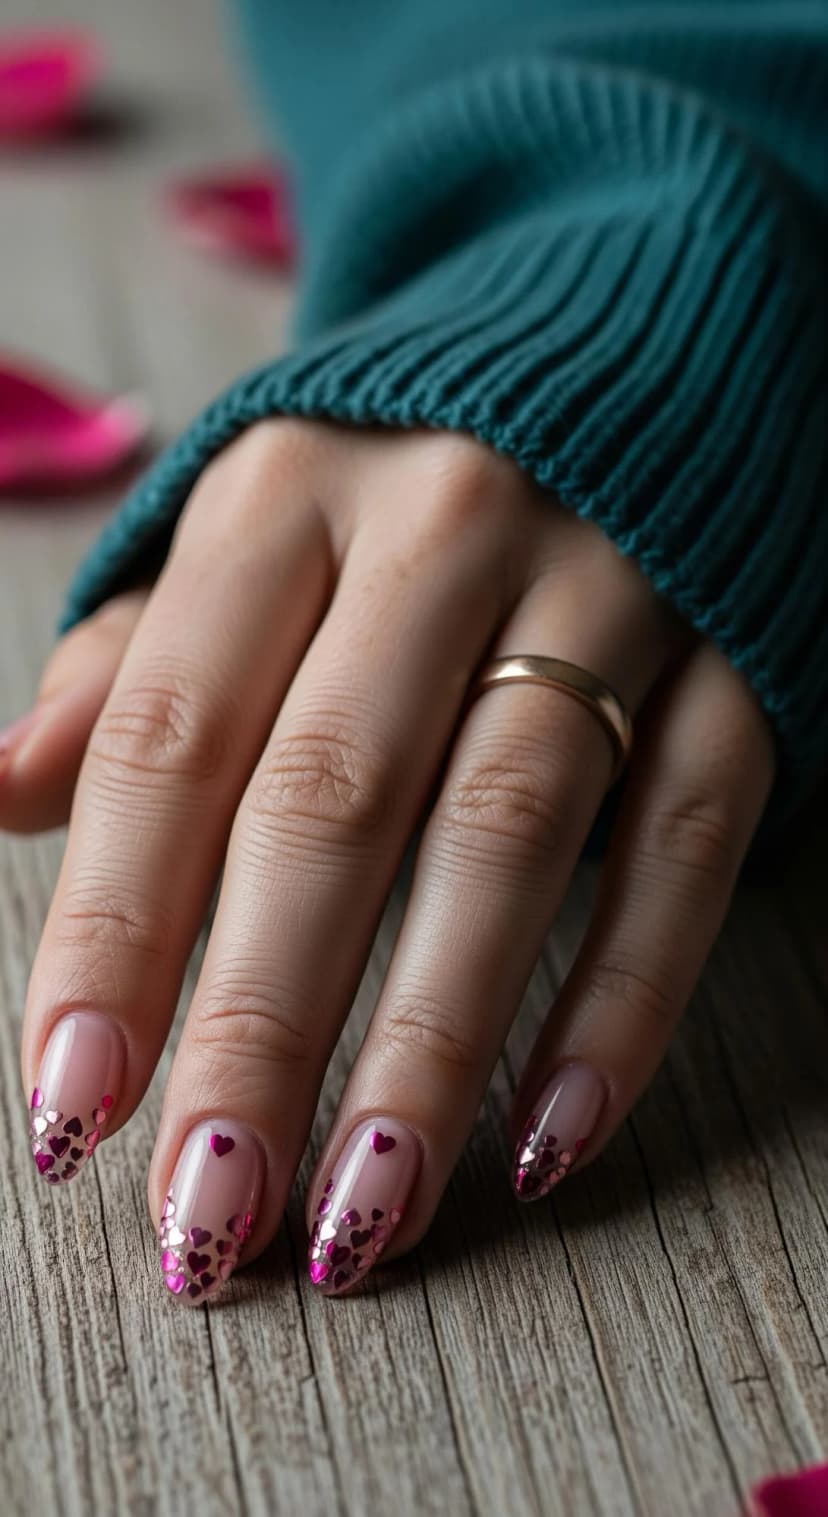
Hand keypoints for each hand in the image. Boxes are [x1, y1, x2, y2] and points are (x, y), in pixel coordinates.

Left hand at [3, 421, 774, 1299]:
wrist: (629, 341)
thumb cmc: (399, 472)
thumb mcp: (253, 517)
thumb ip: (134, 659)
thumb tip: (0, 795)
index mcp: (285, 495)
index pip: (173, 732)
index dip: (113, 929)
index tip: (71, 1107)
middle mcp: (440, 529)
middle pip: (333, 801)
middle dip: (261, 1021)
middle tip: (209, 1214)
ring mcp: (606, 587)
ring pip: (510, 833)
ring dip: (429, 1041)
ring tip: (364, 1213)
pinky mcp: (736, 654)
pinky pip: (686, 839)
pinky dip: (622, 997)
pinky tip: (549, 1138)